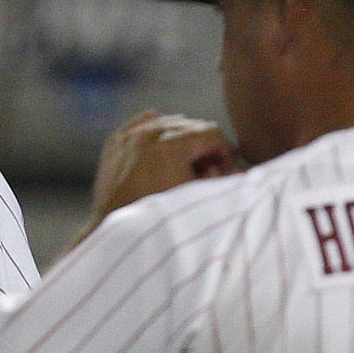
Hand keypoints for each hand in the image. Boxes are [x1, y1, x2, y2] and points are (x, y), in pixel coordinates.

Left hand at [88, 111, 242, 227]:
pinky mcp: (116, 141)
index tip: (225, 171)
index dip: (224, 153)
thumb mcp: (195, 198)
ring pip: (169, 122)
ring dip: (182, 140)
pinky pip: (144, 123)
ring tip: (183, 166)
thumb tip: (239, 172)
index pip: (213, 133)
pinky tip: (161, 151)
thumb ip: (220, 180)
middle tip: (206, 173)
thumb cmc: (159, 219)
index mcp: (172, 143)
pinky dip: (156, 133)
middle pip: (193, 126)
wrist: (114, 230)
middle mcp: (150, 132)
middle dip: (204, 148)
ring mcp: (130, 134)